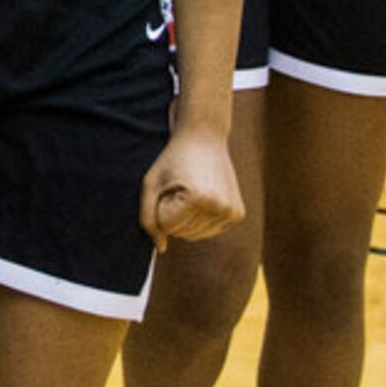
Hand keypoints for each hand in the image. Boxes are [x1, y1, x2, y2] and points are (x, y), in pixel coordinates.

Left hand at [140, 128, 243, 249]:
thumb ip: (148, 218)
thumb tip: (161, 249)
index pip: (166, 226)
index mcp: (199, 198)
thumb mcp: (151, 183)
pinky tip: (202, 196)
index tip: (169, 184)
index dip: (161, 206)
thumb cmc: (172, 159)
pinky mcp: (238, 214)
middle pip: (181, 233)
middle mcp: (220, 207)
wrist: (204, 137)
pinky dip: (199, 218)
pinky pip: (208, 231)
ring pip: (195, 235)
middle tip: (180, 185)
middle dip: (172, 213)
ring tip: (190, 190)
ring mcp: (232, 212)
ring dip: (185, 218)